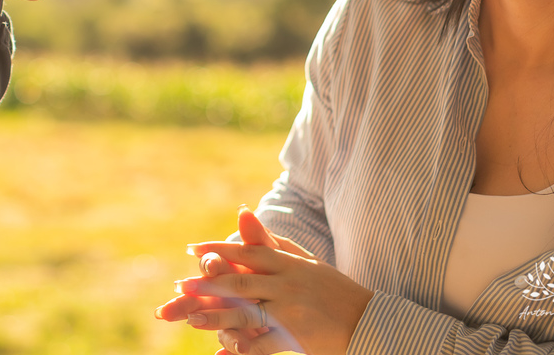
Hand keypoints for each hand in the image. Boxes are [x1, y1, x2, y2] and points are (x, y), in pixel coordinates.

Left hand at [156, 208, 372, 354]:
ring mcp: (293, 311)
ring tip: (193, 319)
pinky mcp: (298, 336)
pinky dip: (245, 347)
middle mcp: (289, 284)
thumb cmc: (331, 288)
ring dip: (219, 317)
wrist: (369, 320)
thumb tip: (242, 213)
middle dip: (210, 284)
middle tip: (183, 285)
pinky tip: (225, 348)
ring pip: (249, 314)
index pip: (249, 252)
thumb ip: (271, 242)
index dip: (220, 250)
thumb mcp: (304, 260)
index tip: (193, 250)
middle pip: (243, 282)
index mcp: (289, 263)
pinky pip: (266, 343)